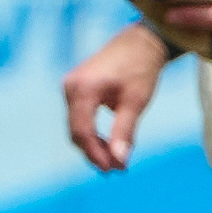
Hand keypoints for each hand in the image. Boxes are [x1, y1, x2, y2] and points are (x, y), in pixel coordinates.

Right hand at [64, 21, 174, 171]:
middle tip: (117, 170)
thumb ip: (125, 131)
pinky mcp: (76, 88)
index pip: (82, 131)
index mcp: (83, 89)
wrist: (140, 42)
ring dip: (94, 145)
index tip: (113, 170)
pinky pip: (80, 117)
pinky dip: (92, 132)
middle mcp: (70, 87)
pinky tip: (109, 144)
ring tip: (115, 161)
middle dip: (95, 152)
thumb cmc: (141, 69)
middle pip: (77, 131)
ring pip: (77, 125)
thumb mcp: (136, 102)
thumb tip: (120, 161)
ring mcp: (70, 86)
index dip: (96, 154)